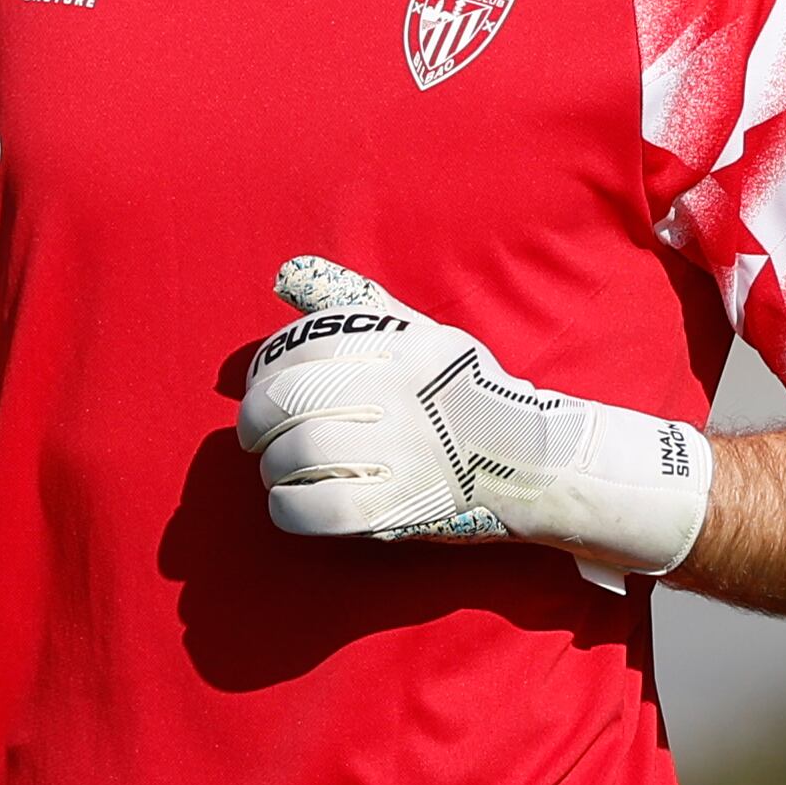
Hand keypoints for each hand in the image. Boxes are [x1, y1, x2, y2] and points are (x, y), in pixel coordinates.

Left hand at [237, 257, 711, 583]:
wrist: (528, 461)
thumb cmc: (460, 392)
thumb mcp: (418, 333)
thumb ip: (354, 304)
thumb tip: (284, 275)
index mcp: (403, 345)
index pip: (305, 346)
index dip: (266, 370)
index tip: (264, 390)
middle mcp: (401, 392)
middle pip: (290, 400)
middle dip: (256, 421)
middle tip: (257, 437)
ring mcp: (403, 451)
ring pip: (297, 454)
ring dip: (274, 467)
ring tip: (282, 470)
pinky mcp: (399, 506)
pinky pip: (315, 509)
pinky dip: (288, 507)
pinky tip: (293, 501)